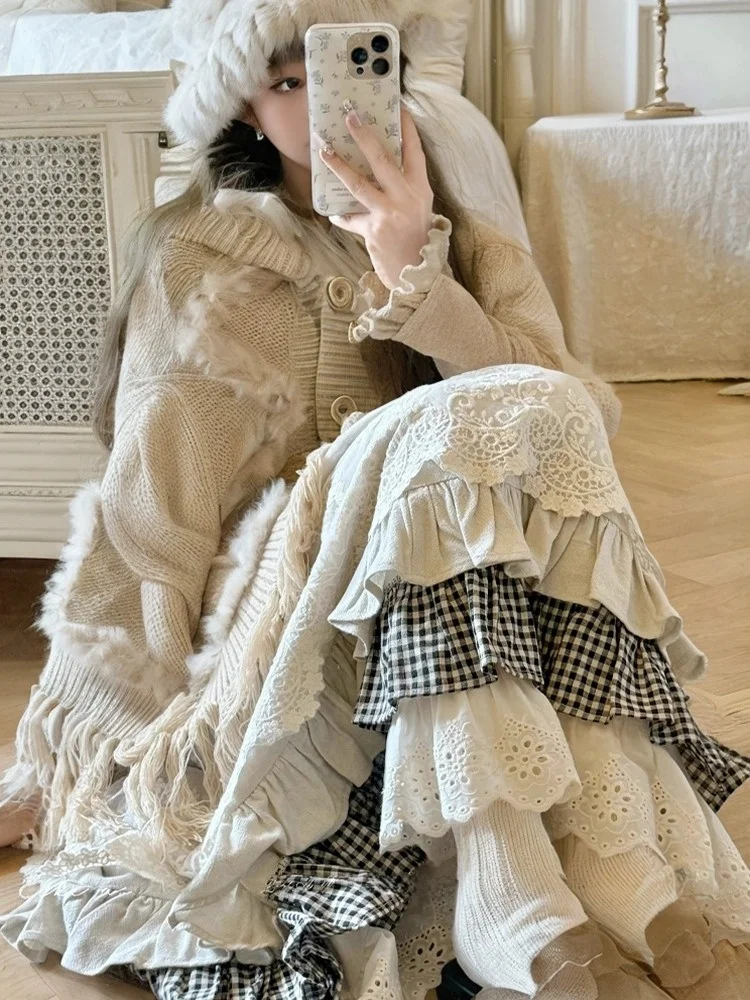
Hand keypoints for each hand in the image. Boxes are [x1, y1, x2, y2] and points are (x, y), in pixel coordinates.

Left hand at [319, 106, 433, 290]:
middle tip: (350, 116)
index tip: (398, 106)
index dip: (406, 127)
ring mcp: (389, 213)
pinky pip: (351, 218)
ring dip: (339, 164)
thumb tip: (379, 168)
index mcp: (420, 189)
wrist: (417, 274)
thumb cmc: (416, 239)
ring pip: (359, 182)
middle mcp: (406, 197)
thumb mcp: (418, 209)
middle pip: (382, 159)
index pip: (414, 151)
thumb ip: (403, 188)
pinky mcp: (374, 230)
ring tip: (324, 149)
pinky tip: (333, 213)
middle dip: (364, 135)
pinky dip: (341, 216)